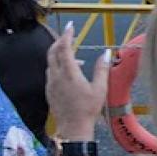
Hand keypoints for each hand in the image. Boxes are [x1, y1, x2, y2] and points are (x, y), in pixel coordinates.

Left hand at [46, 23, 109, 137]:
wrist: (73, 129)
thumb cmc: (88, 110)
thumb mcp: (100, 89)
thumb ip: (102, 69)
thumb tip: (107, 53)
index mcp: (69, 73)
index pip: (64, 48)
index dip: (67, 35)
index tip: (70, 26)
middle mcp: (57, 76)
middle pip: (52, 52)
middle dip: (59, 41)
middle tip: (68, 36)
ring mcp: (51, 84)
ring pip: (50, 62)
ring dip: (59, 54)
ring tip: (74, 57)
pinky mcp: (49, 92)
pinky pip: (50, 73)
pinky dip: (57, 66)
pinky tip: (69, 73)